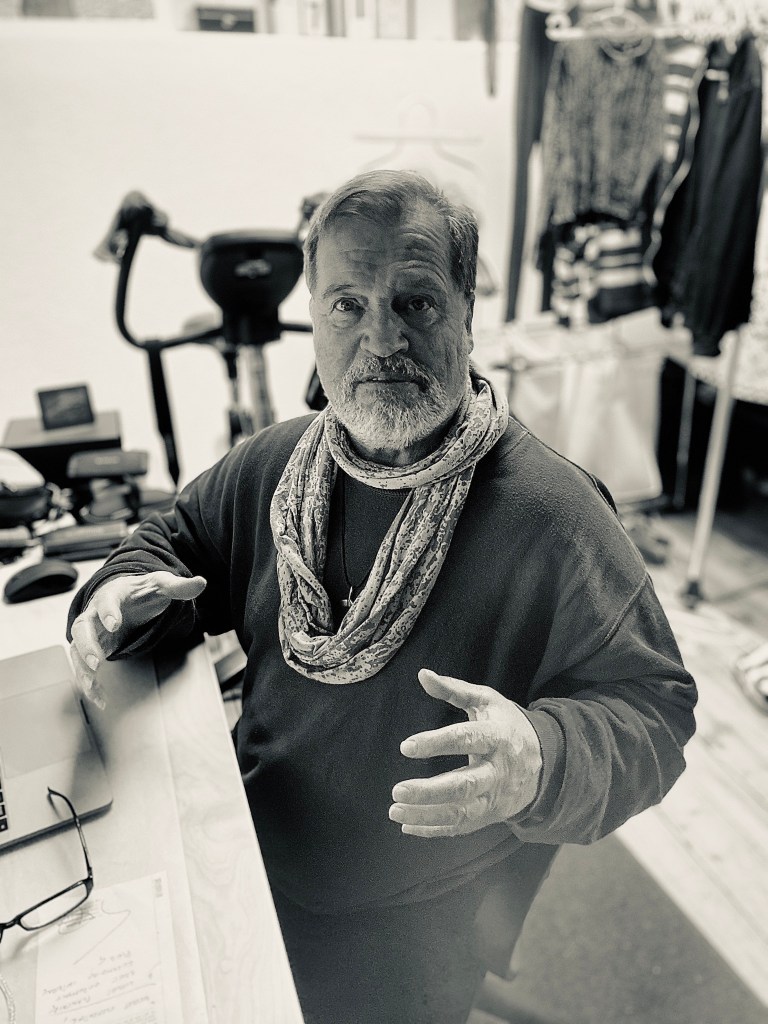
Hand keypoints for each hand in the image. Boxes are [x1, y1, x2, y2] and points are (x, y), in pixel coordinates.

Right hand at [69, 571, 205, 707]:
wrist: (126, 596)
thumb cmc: (142, 591)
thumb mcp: (161, 585)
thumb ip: (179, 587)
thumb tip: (202, 582)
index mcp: (113, 594)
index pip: (107, 600)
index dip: (108, 611)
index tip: (115, 623)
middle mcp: (95, 614)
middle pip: (82, 627)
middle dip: (87, 644)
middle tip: (96, 661)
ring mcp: (91, 633)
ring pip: (77, 650)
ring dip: (82, 668)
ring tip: (93, 685)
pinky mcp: (93, 649)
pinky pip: (83, 667)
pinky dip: (89, 684)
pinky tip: (101, 699)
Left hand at [389, 669, 542, 837]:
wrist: (545, 761)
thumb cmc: (506, 725)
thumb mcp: (486, 701)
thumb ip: (454, 689)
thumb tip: (422, 674)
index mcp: (497, 737)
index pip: (465, 739)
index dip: (436, 743)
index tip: (405, 747)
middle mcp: (497, 771)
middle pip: (464, 786)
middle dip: (429, 791)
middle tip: (397, 790)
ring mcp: (494, 797)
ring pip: (460, 813)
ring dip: (426, 815)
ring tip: (395, 810)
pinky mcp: (489, 815)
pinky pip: (461, 827)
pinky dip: (434, 830)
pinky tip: (407, 825)